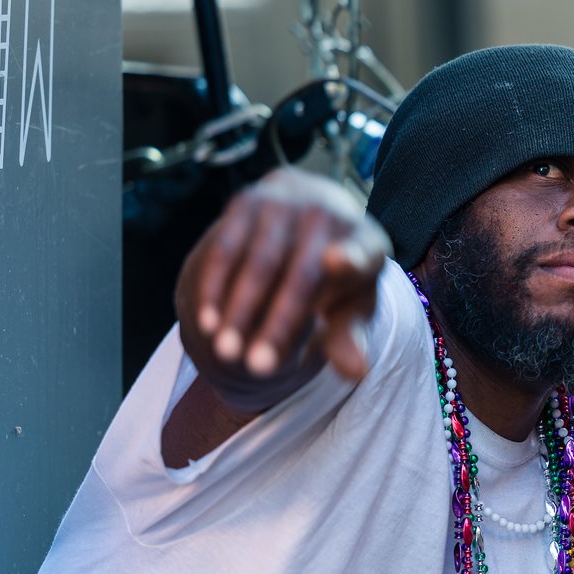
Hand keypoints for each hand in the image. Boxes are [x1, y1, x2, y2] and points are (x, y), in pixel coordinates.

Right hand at [174, 167, 389, 412]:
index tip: (339, 263)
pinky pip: (227, 250)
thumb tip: (355, 371)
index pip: (363, 252)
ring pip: (258, 262)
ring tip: (226, 352)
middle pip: (303, 273)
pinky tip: (208, 322)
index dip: (353, 258)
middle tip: (258, 367)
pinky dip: (215, 287)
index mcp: (365, 242)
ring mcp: (286, 204)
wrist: (307, 212)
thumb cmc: (336, 275)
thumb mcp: (351, 304)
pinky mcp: (247, 202)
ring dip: (239, 309)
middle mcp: (328, 215)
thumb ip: (351, 334)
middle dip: (278, 323)